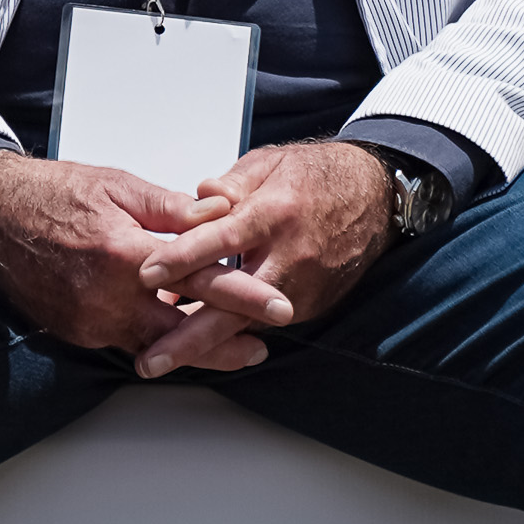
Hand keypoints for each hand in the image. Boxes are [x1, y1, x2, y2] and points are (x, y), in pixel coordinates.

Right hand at [0, 146, 265, 360]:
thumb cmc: (55, 192)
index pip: (199, 281)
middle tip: (260, 347)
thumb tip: (223, 211)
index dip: (243, 296)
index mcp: (124, 253)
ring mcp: (87, 321)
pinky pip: (123, 341)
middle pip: (180, 332)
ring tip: (228, 346)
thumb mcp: (119, 187)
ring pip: (152, 345)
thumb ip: (173, 209)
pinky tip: (173, 333)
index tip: (279, 307)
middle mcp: (105, 296)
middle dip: (223, 343)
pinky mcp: (74, 331)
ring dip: (189, 347)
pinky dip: (151, 339)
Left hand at [137, 136, 394, 367]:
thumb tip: (197, 198)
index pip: (223, 239)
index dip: (184, 257)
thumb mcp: (269, 163)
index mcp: (276, 213)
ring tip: (158, 357)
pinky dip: (230, 330)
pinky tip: (194, 338)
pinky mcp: (312, 305)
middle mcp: (292, 257)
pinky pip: (263, 322)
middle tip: (150, 360)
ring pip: (246, 323)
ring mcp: (304, 287)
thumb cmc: (317, 175)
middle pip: (235, 304)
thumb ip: (230, 184)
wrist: (376, 197)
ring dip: (204, 341)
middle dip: (190, 336)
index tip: (147, 274)